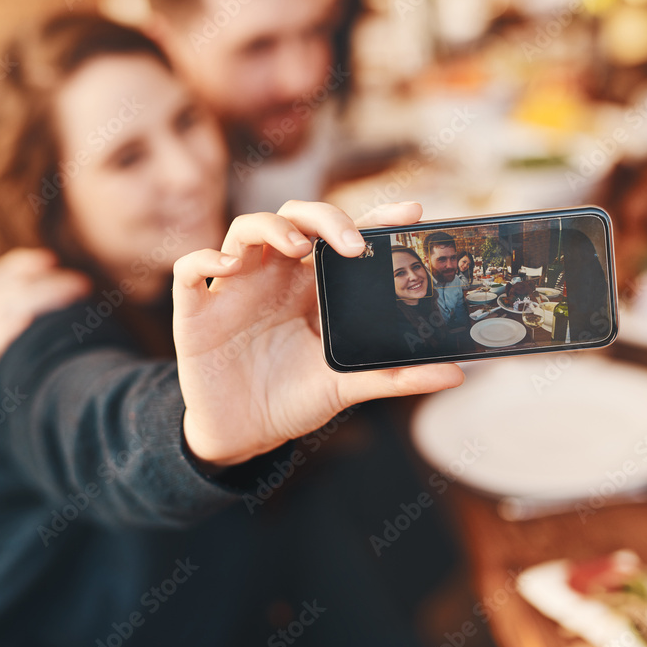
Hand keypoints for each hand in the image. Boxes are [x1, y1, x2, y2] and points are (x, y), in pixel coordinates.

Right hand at [172, 201, 463, 466]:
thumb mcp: (347, 387)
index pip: (344, 239)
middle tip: (349, 244)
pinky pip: (191, 268)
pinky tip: (227, 268)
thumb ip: (395, 376)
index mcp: (314, 287)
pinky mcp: (197, 310)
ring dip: (271, 228)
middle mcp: (276, 277)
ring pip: (245, 230)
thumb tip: (455, 373)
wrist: (244, 433)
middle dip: (324, 218)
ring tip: (295, 248)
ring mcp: (236, 288)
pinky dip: (205, 258)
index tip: (411, 213)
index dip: (375, 219)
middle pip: (296, 219)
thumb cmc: (294, 398)